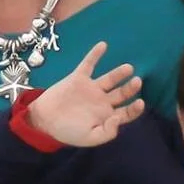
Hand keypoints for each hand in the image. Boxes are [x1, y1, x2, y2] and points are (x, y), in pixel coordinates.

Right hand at [27, 41, 144, 146]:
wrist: (43, 120)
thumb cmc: (67, 131)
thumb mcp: (89, 138)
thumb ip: (107, 131)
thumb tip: (118, 118)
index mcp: (106, 116)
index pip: (126, 112)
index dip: (134, 108)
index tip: (139, 103)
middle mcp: (102, 101)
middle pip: (121, 93)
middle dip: (130, 88)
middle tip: (137, 82)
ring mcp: (91, 88)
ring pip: (110, 79)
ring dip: (119, 73)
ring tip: (128, 68)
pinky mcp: (79, 78)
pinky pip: (89, 64)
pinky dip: (95, 55)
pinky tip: (103, 45)